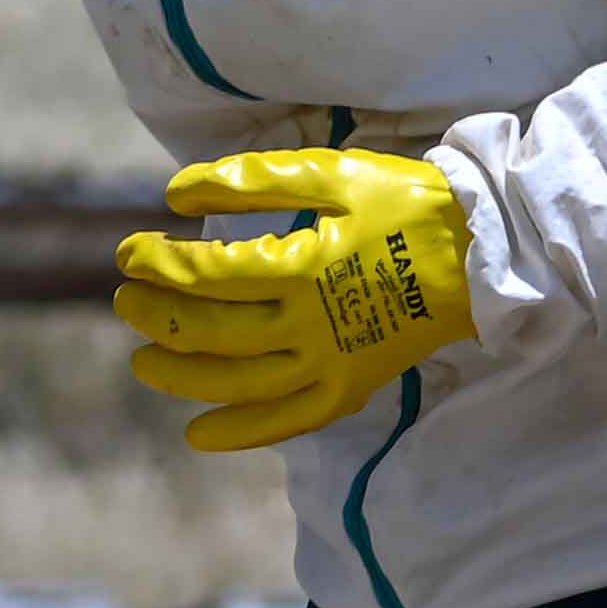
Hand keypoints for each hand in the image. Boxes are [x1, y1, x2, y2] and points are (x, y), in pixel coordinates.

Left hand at [113, 149, 470, 456]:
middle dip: (158, 316)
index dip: (159, 264)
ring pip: (239, 383)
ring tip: (142, 360)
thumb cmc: (405, 201)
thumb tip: (175, 194)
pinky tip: (198, 434)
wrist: (483, 250)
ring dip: (182, 375)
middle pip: (213, 331)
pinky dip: (241, 433)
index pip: (208, 274)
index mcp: (303, 267)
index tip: (127, 252)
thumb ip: (252, 181)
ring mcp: (332, 363)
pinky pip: (287, 421)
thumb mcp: (330, 173)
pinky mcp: (351, 386)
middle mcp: (311, 324)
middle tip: (123, 299)